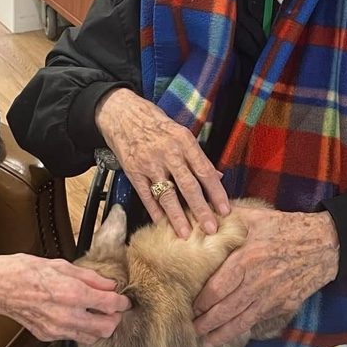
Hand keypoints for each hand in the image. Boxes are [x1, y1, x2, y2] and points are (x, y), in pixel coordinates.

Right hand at [0, 254, 130, 343]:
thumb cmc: (26, 270)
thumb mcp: (61, 265)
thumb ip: (89, 278)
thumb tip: (109, 284)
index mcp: (72, 293)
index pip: (110, 304)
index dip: (122, 302)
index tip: (124, 299)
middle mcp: (67, 316)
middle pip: (106, 328)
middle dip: (114, 319)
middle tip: (113, 308)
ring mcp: (56, 329)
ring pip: (91, 337)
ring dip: (98, 327)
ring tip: (96, 313)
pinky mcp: (47, 336)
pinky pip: (72, 337)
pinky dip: (80, 329)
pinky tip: (75, 316)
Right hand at [94, 88, 228, 236]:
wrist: (121, 113)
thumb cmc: (154, 123)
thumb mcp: (180, 133)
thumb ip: (197, 157)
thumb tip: (217, 177)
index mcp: (184, 141)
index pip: (205, 171)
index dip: (216, 193)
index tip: (225, 210)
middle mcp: (168, 152)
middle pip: (188, 186)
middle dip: (201, 209)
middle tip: (211, 228)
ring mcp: (149, 163)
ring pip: (166, 194)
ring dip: (177, 216)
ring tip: (186, 233)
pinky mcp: (133, 171)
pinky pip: (146, 195)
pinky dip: (154, 211)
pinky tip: (162, 223)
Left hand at [193, 207, 338, 346]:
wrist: (324, 244)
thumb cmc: (286, 227)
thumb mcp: (255, 216)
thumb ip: (226, 218)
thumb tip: (201, 216)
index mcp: (246, 260)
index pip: (216, 288)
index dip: (201, 302)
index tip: (189, 307)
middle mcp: (256, 282)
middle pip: (225, 310)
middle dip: (206, 324)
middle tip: (190, 330)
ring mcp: (271, 297)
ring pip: (241, 322)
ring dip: (221, 335)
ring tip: (206, 344)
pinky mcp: (284, 305)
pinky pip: (258, 321)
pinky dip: (243, 331)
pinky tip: (231, 336)